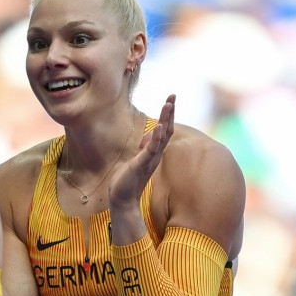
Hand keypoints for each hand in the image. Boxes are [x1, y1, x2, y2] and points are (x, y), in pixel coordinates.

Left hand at [109, 95, 175, 209]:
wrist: (122, 199)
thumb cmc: (127, 180)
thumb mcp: (136, 158)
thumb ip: (144, 147)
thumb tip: (149, 135)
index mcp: (154, 152)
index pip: (164, 130)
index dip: (168, 115)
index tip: (170, 99)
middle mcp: (155, 154)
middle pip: (167, 129)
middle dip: (170, 112)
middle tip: (173, 95)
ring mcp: (149, 159)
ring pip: (161, 137)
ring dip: (165, 120)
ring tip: (168, 104)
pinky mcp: (141, 165)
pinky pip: (150, 150)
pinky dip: (155, 138)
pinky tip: (158, 126)